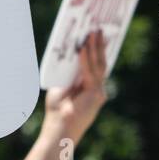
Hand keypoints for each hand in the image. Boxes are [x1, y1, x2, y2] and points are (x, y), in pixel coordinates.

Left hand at [44, 28, 107, 146]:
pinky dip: (86, 59)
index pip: (96, 66)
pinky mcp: (95, 94)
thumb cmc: (57, 111)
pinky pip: (90, 72)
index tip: (98, 36)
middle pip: (101, 63)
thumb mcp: (62, 88)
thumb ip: (69, 75)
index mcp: (91, 88)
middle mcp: (98, 90)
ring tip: (92, 33)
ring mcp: (99, 92)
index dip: (98, 50)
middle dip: (99, 45)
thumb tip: (71, 56)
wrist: (59, 130)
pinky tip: (82, 48)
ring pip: (98, 65)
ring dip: (95, 48)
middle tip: (98, 29)